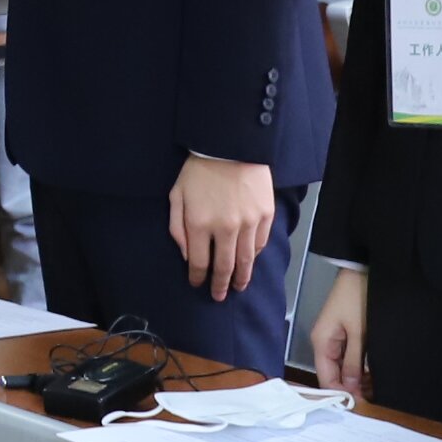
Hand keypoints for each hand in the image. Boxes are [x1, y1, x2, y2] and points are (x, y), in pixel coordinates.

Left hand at [166, 154, 276, 299]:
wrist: (230, 145)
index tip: (197, 284)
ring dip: (242, 278)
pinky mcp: (265, 216)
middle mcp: (225, 228)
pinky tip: (249, 261)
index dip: (198, 278)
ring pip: (246, 260)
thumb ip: (177, 228)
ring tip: (238, 287)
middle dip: (221, 285)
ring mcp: (248, 223)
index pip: (199, 263)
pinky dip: (254, 256)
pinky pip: (260, 243)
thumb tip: (187, 255)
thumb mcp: (176, 195)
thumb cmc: (198, 170)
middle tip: (219, 296)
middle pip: (225, 268)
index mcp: (200, 224)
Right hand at [312, 267, 371, 396]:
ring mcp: (334, 337)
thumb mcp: (359, 333)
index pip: (325, 376)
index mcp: (321, 341)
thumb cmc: (358, 297)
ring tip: (375, 390)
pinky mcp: (345, 333)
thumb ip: (354, 362)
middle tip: (371, 401)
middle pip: (333, 373)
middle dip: (350, 387)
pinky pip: (348, 357)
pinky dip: (360, 367)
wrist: (362, 269)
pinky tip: (373, 375)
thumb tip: (351, 389)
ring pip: (342, 366)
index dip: (338, 393)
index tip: (357, 407)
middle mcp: (324, 342)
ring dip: (356, 378)